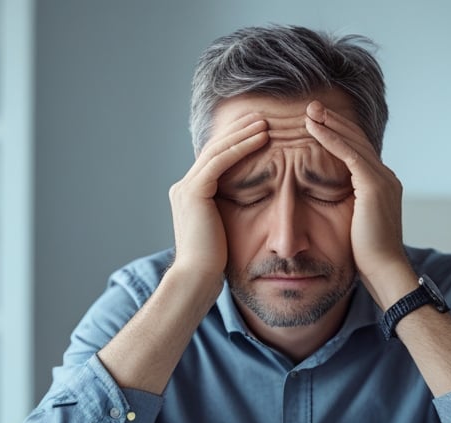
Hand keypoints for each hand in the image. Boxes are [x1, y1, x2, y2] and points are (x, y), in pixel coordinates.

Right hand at [167, 114, 269, 277]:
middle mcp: (183, 187)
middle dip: (239, 130)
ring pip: (218, 149)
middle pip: (214, 148)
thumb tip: (253, 209)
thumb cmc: (215, 265)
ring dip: (243, 133)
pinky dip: (243, 147)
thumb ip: (231, 214)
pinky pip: (221, 161)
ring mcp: (186, 188)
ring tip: (266, 122)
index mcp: (190, 195)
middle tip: (262, 116)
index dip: (235, 142)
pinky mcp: (194, 192)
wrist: (196, 279)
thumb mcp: (224, 232)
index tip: (257, 130)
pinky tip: (262, 137)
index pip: (214, 160)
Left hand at [303, 101, 414, 305]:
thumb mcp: (355, 225)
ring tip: (309, 110)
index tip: (318, 122)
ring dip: (330, 123)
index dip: (339, 134)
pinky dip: (330, 138)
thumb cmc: (367, 258)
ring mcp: (382, 180)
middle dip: (334, 121)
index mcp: (382, 186)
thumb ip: (348, 209)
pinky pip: (348, 155)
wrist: (385, 272)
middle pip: (357, 140)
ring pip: (353, 142)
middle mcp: (386, 177)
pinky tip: (314, 128)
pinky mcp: (373, 186)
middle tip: (312, 106)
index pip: (359, 151)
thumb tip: (328, 207)